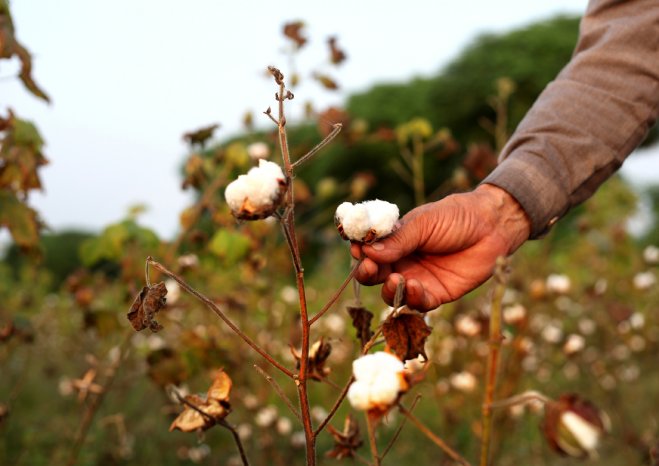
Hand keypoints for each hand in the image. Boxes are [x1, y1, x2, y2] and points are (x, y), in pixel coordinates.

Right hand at [351, 184, 530, 310]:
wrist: (492, 226)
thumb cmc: (456, 217)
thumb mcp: (424, 223)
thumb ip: (398, 240)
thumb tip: (367, 251)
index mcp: (394, 241)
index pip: (368, 250)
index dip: (359, 251)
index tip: (356, 249)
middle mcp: (402, 262)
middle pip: (374, 275)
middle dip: (367, 273)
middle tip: (369, 267)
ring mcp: (418, 279)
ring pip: (393, 294)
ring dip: (389, 290)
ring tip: (396, 279)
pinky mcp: (436, 294)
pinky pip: (418, 304)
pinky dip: (413, 299)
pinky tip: (416, 286)